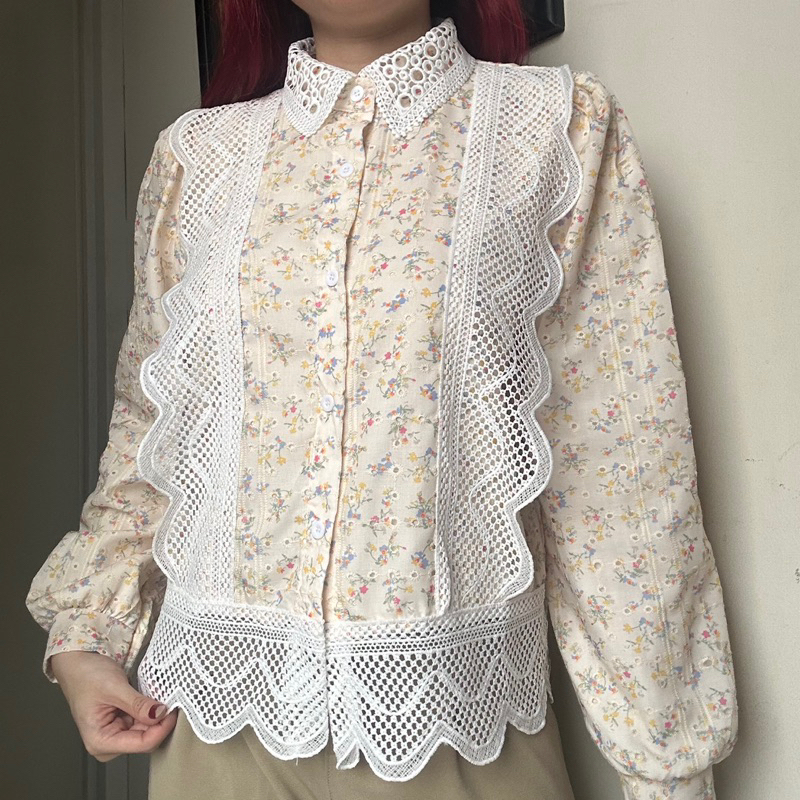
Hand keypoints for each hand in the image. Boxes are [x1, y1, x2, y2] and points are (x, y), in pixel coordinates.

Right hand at [50, 650, 177, 761]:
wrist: (77, 664)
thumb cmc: (86, 676)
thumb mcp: (115, 688)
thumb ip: (138, 704)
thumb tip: (160, 714)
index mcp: (100, 741)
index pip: (141, 744)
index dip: (161, 728)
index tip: (173, 710)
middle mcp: (107, 742)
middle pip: (146, 739)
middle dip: (159, 721)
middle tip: (170, 699)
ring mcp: (115, 733)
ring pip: (147, 730)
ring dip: (156, 714)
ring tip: (158, 695)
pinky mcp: (121, 723)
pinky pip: (143, 720)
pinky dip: (150, 709)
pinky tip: (151, 697)